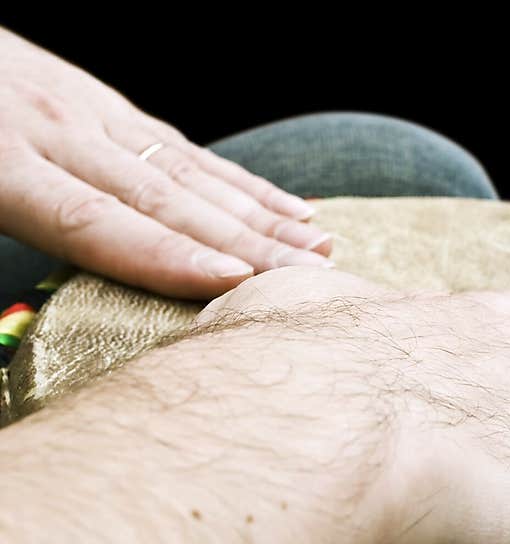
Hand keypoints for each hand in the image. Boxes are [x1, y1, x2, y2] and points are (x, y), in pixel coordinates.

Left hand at [0, 28, 332, 298]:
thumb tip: (20, 317)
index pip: (98, 221)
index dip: (168, 255)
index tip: (236, 283)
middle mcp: (54, 130)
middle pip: (164, 197)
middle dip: (247, 239)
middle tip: (313, 274)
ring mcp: (84, 109)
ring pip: (186, 171)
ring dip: (260, 210)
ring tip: (318, 242)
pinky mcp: (99, 101)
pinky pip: (180, 147)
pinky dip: (236, 180)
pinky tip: (283, 201)